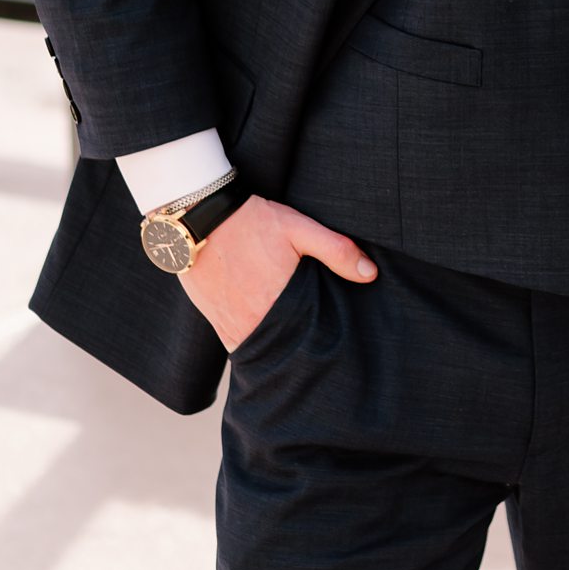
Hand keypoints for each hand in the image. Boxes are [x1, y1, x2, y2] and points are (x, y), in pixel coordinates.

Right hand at [180, 195, 376, 351]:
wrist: (198, 218)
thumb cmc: (251, 222)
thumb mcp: (298, 228)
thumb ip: (336, 250)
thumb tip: (370, 274)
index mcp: (279, 302)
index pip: (308, 336)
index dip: (321, 342)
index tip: (333, 343)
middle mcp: (254, 320)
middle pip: (285, 348)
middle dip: (300, 349)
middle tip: (317, 349)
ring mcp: (232, 323)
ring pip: (261, 350)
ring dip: (277, 350)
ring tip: (294, 348)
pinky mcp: (216, 321)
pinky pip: (237, 346)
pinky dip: (252, 346)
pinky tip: (267, 344)